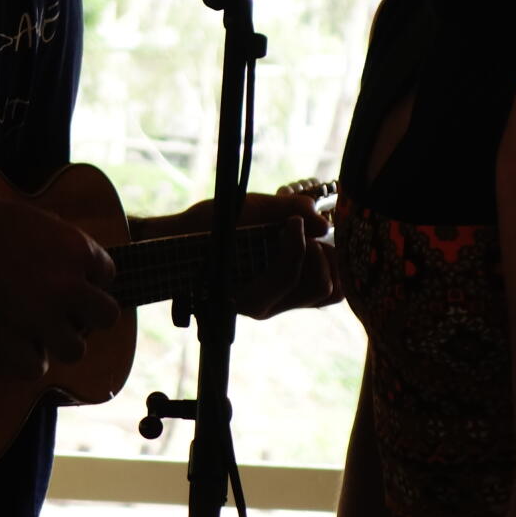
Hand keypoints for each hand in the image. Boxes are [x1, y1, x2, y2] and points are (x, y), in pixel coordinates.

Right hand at [0, 193, 119, 380]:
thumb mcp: (43, 222)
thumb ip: (66, 247)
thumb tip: (81, 270)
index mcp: (78, 250)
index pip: (107, 274)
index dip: (87, 277)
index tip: (65, 276)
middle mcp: (67, 285)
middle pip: (107, 316)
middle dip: (89, 315)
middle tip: (66, 310)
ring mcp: (39, 313)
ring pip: (75, 349)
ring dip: (61, 342)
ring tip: (42, 331)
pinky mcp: (8, 333)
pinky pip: (35, 367)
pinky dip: (28, 362)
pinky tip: (18, 347)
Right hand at [142, 190, 339, 318]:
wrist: (184, 242)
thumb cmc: (205, 226)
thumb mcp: (240, 210)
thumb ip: (281, 209)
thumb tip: (322, 223)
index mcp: (248, 296)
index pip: (289, 276)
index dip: (296, 243)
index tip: (290, 221)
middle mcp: (267, 306)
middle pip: (319, 287)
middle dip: (318, 252)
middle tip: (300, 230)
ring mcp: (281, 303)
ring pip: (331, 292)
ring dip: (328, 261)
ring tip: (311, 238)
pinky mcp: (291, 295)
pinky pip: (328, 289)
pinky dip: (330, 267)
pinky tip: (314, 245)